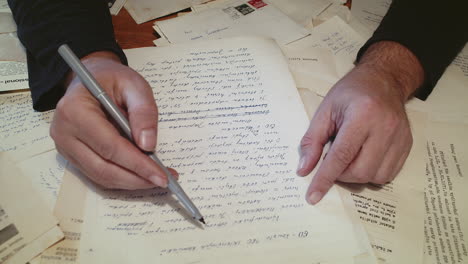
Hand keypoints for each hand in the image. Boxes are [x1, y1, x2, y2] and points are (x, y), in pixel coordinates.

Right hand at [51, 51, 177, 189]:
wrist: (92, 78)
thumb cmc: (112, 79)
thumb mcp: (134, 84)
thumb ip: (144, 111)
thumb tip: (148, 144)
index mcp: (75, 110)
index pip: (109, 146)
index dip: (137, 164)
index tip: (161, 175)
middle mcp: (64, 132)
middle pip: (103, 168)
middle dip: (136, 178)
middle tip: (163, 180)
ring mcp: (65, 146)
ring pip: (100, 176)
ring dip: (131, 182)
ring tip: (156, 178)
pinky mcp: (72, 155)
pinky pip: (98, 174)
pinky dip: (122, 178)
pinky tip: (142, 175)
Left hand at [297, 41, 423, 203]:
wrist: (384, 80)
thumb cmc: (350, 92)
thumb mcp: (325, 110)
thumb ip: (312, 140)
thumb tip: (304, 169)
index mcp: (362, 115)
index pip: (341, 156)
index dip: (325, 178)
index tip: (312, 196)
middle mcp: (385, 128)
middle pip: (360, 171)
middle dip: (341, 175)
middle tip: (333, 162)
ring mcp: (400, 138)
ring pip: (376, 177)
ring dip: (357, 176)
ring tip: (349, 157)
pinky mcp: (407, 145)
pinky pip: (389, 174)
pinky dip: (372, 173)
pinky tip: (364, 158)